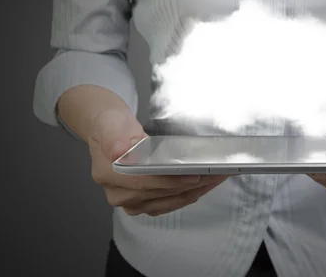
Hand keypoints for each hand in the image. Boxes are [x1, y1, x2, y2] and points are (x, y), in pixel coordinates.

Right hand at [87, 108, 228, 216]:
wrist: (108, 129)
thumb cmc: (112, 124)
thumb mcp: (110, 121)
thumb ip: (115, 135)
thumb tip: (118, 150)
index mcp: (108, 174)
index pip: (145, 181)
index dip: (172, 180)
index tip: (196, 174)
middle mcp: (118, 194)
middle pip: (162, 193)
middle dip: (193, 183)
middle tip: (217, 171)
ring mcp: (131, 202)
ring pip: (171, 200)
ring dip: (197, 190)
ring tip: (218, 176)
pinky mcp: (144, 204)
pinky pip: (172, 202)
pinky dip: (191, 193)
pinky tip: (206, 183)